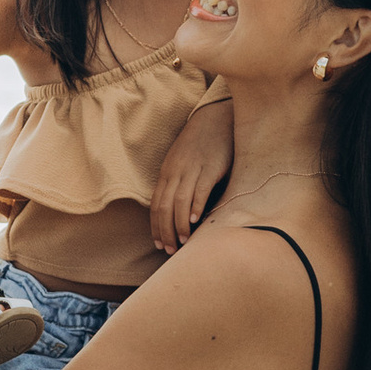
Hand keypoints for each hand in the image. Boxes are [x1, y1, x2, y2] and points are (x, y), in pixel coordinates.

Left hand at [149, 99, 232, 252]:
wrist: (215, 119)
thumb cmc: (199, 145)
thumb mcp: (182, 164)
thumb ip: (178, 185)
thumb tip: (177, 213)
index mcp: (167, 173)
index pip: (156, 205)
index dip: (156, 226)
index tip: (159, 244)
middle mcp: (175, 172)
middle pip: (164, 207)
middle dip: (165, 231)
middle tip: (169, 251)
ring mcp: (192, 169)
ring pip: (179, 201)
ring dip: (179, 224)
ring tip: (183, 242)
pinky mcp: (210, 167)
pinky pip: (200, 189)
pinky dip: (196, 206)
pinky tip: (196, 221)